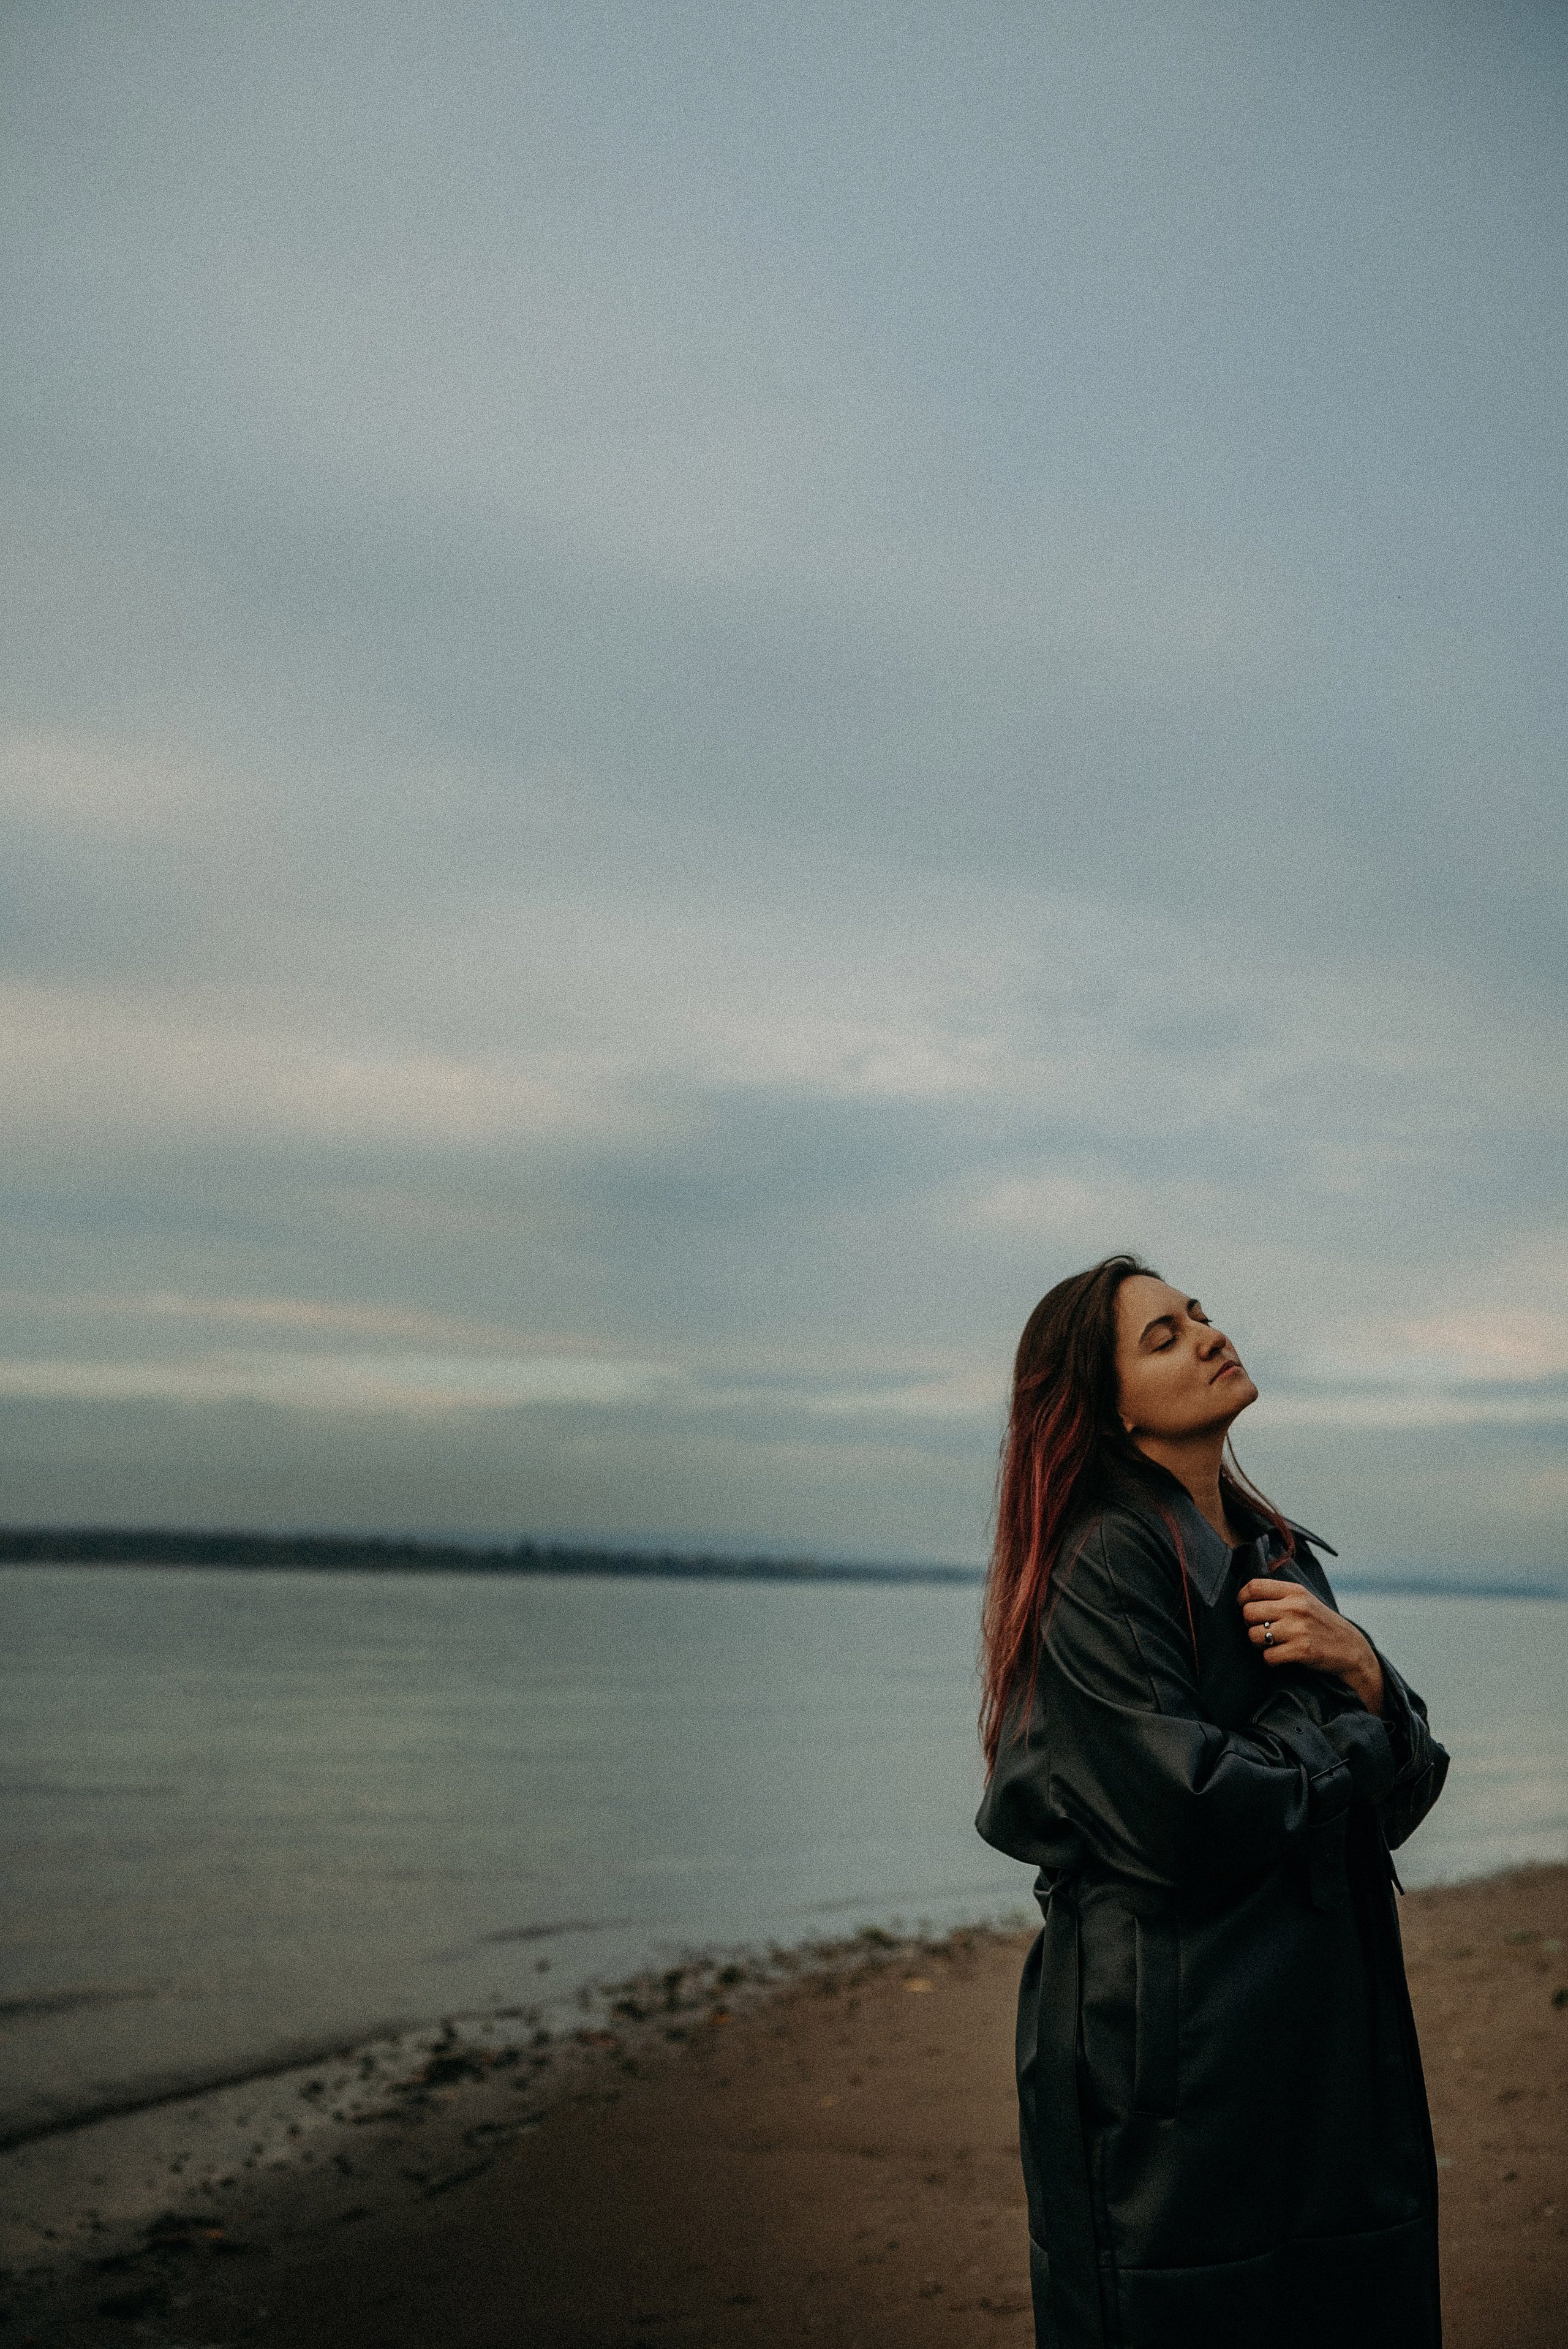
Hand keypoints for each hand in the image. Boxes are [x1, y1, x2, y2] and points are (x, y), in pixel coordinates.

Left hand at [1238, 1577, 1384, 1715]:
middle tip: (1263, 1631)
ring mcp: (1299, 1629)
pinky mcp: (1302, 1650)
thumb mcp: (1304, 1600)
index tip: (1245, 1608)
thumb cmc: (1320, 1624)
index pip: (1253, 1587)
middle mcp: (1295, 1607)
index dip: (1242, 1599)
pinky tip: (1281, 1657)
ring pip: (1254, 1636)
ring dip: (1259, 1645)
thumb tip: (1243, 1596)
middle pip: (1248, 1613)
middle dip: (1250, 1625)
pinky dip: (1271, 1660)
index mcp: (1294, 1591)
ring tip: (1273, 1645)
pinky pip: (1268, 1657)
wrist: (1350, 1649)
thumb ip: (1279, 1595)